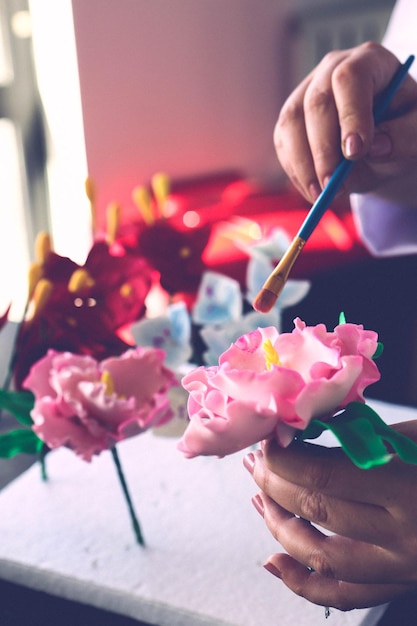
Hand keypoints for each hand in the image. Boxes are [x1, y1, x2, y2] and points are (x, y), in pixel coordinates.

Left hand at [245, 420, 416, 609]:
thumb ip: (364, 436)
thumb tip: (307, 429)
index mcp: (409, 489)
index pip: (324, 475)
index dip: (284, 457)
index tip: (268, 439)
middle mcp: (403, 536)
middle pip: (315, 511)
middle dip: (273, 483)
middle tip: (257, 461)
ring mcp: (401, 566)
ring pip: (320, 558)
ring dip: (278, 527)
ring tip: (259, 499)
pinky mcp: (401, 581)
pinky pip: (344, 595)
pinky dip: (302, 583)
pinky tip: (274, 562)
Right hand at [275, 42, 416, 206]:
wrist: (386, 139)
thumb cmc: (405, 127)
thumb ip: (407, 135)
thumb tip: (376, 147)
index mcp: (369, 61)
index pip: (350, 78)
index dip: (350, 115)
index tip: (355, 153)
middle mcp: (331, 70)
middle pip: (316, 103)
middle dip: (323, 150)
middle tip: (334, 185)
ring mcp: (305, 93)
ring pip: (291, 124)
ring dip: (303, 165)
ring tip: (322, 195)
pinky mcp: (290, 121)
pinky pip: (283, 145)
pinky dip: (296, 172)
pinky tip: (314, 192)